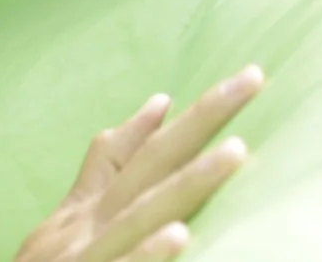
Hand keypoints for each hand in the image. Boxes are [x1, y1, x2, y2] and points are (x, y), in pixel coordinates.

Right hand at [14, 66, 263, 261]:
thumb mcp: (68, 220)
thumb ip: (106, 168)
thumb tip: (158, 105)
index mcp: (91, 210)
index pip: (147, 151)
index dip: (196, 116)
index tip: (249, 78)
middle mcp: (87, 226)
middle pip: (153, 165)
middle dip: (203, 122)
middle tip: (253, 81)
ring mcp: (84, 257)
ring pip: (143, 213)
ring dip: (189, 182)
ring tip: (235, 153)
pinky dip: (147, 253)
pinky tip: (181, 237)